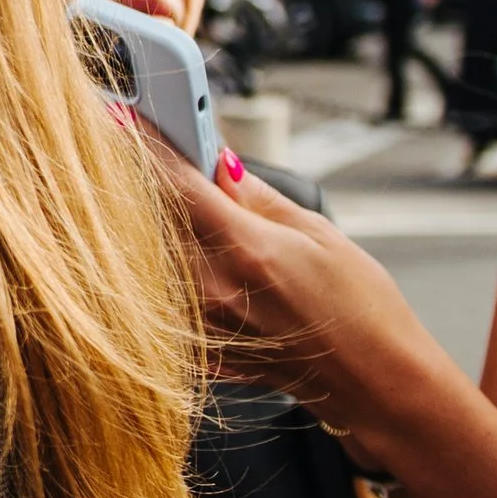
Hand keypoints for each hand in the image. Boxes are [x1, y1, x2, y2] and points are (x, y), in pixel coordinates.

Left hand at [150, 142, 432, 438]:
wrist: (375, 383)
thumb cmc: (362, 309)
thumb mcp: (316, 233)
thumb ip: (255, 194)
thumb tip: (216, 158)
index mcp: (245, 248)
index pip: (174, 181)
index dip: (143, 141)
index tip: (121, 114)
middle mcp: (212, 289)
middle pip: (148, 217)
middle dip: (138, 177)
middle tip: (140, 150)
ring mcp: (201, 325)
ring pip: (147, 258)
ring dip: (144, 223)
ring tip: (166, 205)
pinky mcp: (200, 350)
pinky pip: (159, 300)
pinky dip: (158, 270)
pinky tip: (179, 256)